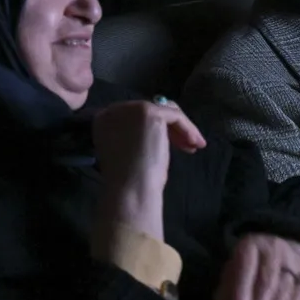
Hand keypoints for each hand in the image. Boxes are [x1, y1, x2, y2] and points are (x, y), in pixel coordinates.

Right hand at [91, 99, 203, 243]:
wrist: (130, 189)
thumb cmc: (128, 180)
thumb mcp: (128, 152)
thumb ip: (134, 136)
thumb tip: (157, 130)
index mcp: (104, 120)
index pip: (135, 116)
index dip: (154, 128)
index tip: (170, 143)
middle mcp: (115, 110)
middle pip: (151, 110)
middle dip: (171, 128)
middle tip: (186, 145)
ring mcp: (132, 109)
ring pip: (166, 111)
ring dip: (182, 128)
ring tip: (193, 146)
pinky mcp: (150, 113)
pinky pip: (176, 116)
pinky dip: (188, 128)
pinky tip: (195, 144)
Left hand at [215, 234, 299, 299]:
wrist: (284, 251)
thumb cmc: (252, 267)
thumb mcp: (235, 272)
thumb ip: (228, 290)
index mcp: (250, 246)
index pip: (246, 269)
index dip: (243, 291)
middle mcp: (273, 248)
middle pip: (268, 281)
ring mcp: (293, 258)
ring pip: (285, 288)